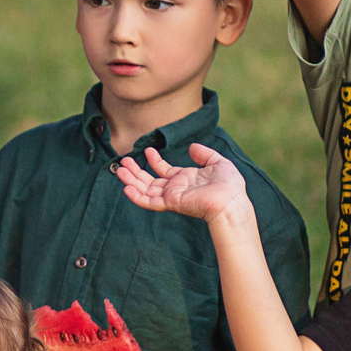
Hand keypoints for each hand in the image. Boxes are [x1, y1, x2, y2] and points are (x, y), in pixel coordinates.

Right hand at [114, 143, 249, 223]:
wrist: (231, 201)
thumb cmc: (229, 185)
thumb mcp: (218, 163)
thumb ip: (204, 154)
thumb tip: (192, 147)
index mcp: (185, 179)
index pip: (164, 171)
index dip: (155, 161)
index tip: (148, 150)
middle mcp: (176, 188)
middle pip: (150, 181)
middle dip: (136, 172)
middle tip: (124, 161)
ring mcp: (172, 196)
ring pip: (145, 190)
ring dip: (131, 181)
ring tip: (120, 170)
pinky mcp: (170, 203)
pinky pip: (150, 201)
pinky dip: (136, 196)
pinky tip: (126, 188)